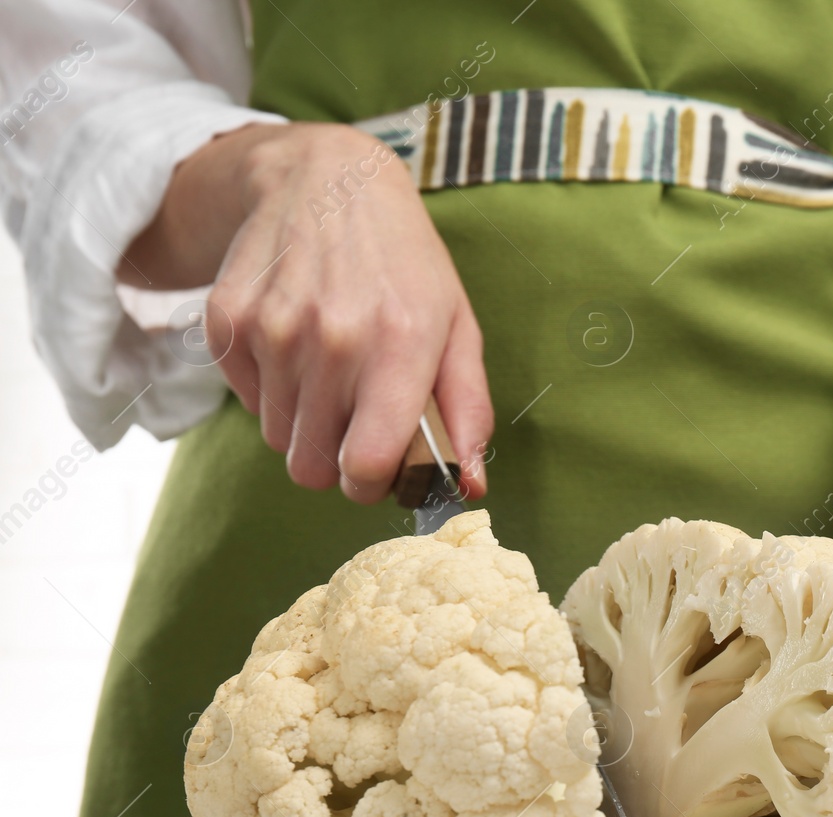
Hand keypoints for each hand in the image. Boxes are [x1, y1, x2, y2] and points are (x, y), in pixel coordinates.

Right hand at [122, 122, 491, 501]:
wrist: (326, 180)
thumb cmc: (404, 264)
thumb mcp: (457, 326)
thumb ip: (468, 410)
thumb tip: (471, 485)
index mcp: (400, 345)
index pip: (363, 466)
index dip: (370, 485)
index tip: (378, 471)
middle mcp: (333, 338)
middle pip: (312, 466)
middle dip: (334, 460)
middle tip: (354, 422)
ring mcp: (273, 328)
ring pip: (277, 438)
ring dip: (303, 421)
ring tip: (330, 370)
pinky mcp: (227, 320)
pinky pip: (246, 400)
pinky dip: (269, 389)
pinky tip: (295, 344)